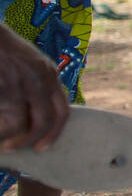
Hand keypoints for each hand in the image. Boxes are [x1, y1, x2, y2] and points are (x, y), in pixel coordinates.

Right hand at [0, 27, 68, 150]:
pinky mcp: (1, 88)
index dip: (54, 133)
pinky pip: (1, 118)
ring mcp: (17, 83)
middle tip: (16, 148)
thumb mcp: (29, 60)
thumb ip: (38, 81)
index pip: (61, 110)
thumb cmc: (2, 47)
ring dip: (8, 138)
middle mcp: (37, 79)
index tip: (43, 147)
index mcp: (48, 73)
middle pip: (43, 122)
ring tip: (1, 143)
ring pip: (18, 124)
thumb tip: (37, 111)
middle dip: (30, 141)